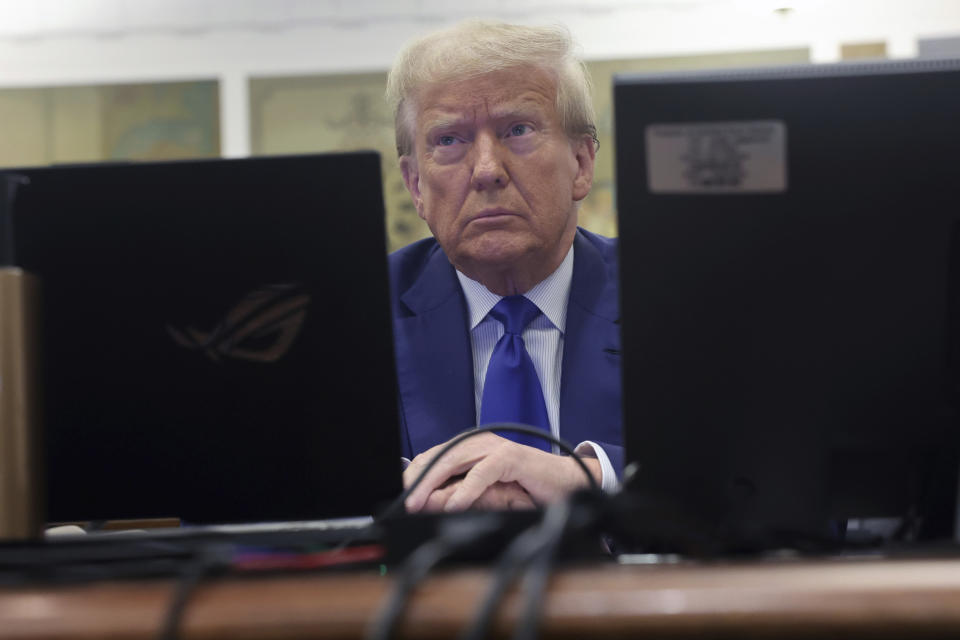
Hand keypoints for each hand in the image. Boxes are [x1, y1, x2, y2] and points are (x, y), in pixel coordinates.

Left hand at [403, 432, 599, 512]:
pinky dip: (467, 490)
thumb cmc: (525, 487)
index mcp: (470, 447)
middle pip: (439, 457)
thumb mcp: (485, 492)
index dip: (415, 475)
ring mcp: (495, 448)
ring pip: (455, 461)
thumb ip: (460, 494)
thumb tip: (428, 503)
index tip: (400, 494)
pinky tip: (455, 504)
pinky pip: (482, 473)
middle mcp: (479, 442)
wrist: (564, 484)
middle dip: (418, 479)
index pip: (434, 457)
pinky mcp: (511, 458)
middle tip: (404, 500)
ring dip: (434, 483)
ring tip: (418, 502)